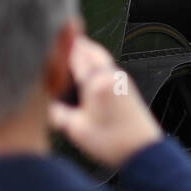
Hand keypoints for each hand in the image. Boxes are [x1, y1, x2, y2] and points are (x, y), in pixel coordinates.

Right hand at [49, 35, 162, 167]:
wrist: (143, 151)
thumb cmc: (114, 142)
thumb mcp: (76, 129)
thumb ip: (58, 113)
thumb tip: (47, 105)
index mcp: (97, 82)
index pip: (77, 55)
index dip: (62, 46)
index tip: (50, 39)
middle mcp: (112, 76)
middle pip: (92, 50)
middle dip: (76, 45)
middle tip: (59, 41)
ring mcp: (123, 80)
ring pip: (102, 57)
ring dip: (87, 53)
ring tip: (70, 56)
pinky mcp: (128, 88)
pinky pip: (109, 68)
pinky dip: (96, 64)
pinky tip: (87, 74)